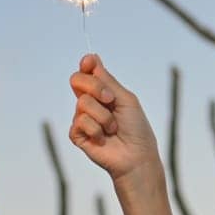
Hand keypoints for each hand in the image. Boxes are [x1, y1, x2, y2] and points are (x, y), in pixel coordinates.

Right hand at [68, 53, 163, 184]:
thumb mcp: (125, 99)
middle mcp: (90, 103)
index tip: (89, 62)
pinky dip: (96, 130)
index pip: (88, 72)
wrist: (136, 156)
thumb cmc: (136, 129)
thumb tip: (92, 58)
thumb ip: (107, 81)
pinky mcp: (77, 134)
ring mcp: (83, 118)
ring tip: (113, 128)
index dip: (86, 64)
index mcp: (103, 92)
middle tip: (110, 99)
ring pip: (82, 103)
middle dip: (95, 87)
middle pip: (77, 80)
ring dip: (103, 116)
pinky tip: (103, 139)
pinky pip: (80, 122)